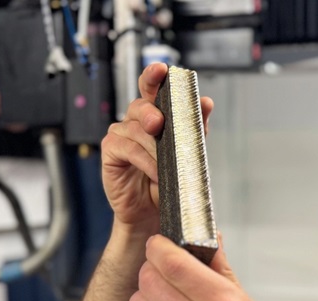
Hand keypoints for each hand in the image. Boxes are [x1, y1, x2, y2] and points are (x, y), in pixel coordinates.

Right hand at [100, 63, 214, 234]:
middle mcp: (136, 121)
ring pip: (136, 129)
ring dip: (154, 148)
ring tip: (166, 166)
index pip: (152, 88)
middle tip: (159, 124)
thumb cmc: (170, 180)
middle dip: (151, 112)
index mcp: (154, 114)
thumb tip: (206, 102)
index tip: (161, 70)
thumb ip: (196, 128)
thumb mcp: (189, 153)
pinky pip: (127, 149)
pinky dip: (145, 161)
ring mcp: (120, 134)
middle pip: (140, 105)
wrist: (154, 212)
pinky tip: (156, 173)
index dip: (154, 76)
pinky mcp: (111, 152)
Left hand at [129, 234, 317, 300]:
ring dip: (148, 291)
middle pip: (150, 278)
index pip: (175, 263)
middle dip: (154, 266)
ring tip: (166, 294)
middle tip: (165, 267)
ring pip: (140, 300)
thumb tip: (210, 239)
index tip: (161, 242)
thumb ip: (223, 272)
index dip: (161, 246)